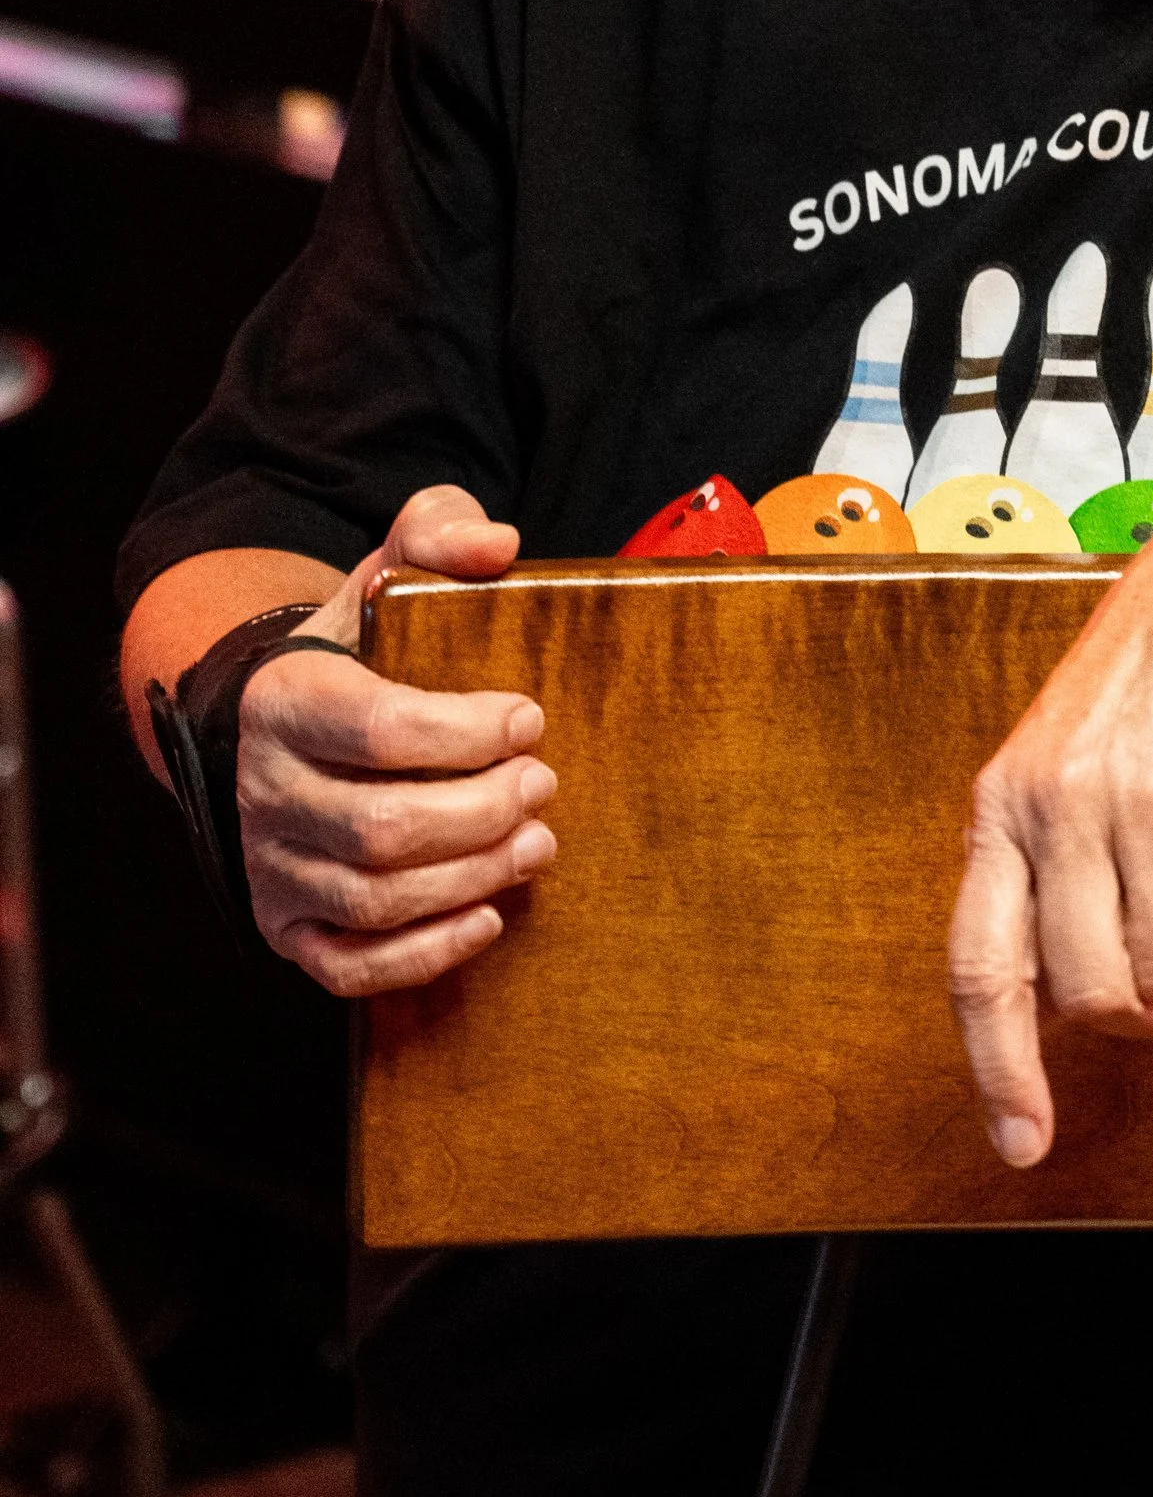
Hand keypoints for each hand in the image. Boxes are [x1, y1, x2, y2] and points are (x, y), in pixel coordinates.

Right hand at [237, 484, 550, 999]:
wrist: (278, 716)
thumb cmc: (357, 643)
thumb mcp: (387, 568)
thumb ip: (439, 530)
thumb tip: (498, 545)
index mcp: (286, 698)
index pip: (378, 729)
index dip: (467, 732)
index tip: (530, 716)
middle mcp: (263, 789)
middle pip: (383, 827)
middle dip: (483, 812)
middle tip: (545, 785)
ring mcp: (269, 865)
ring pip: (374, 898)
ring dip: (471, 878)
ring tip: (538, 843)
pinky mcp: (285, 925)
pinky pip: (348, 965)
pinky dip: (424, 954)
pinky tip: (487, 918)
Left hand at [946, 466, 1152, 1168]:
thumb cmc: (1141, 674)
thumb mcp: (1055, 755)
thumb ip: (1048, 870)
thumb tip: (1093, 1004)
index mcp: (1002, 800)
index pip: (983, 965)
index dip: (1000, 1067)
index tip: (1022, 1143)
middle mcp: (1067, 808)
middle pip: (1094, 994)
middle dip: (1135, 1001)